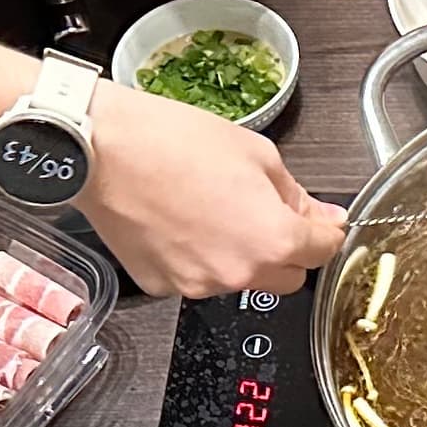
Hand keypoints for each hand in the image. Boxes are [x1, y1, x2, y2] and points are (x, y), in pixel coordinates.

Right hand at [86, 80, 344, 296]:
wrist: (101, 149)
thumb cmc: (171, 141)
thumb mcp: (256, 153)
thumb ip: (295, 195)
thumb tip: (321, 216)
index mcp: (272, 239)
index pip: (324, 250)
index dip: (325, 230)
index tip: (321, 219)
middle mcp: (238, 274)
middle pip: (287, 277)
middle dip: (285, 248)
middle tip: (261, 209)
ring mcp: (196, 285)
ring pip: (239, 278)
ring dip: (238, 253)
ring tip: (209, 207)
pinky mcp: (161, 286)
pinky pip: (196, 277)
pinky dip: (196, 257)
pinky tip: (180, 221)